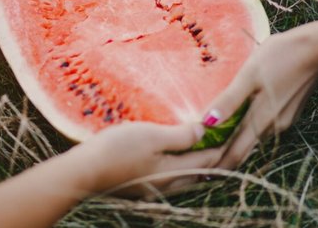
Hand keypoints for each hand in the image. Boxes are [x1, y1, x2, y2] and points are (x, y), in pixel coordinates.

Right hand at [73, 121, 218, 195]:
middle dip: (215, 157)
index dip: (224, 144)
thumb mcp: (151, 135)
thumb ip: (181, 135)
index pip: (210, 160)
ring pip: (185, 178)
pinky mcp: (140, 188)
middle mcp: (168, 186)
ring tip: (203, 147)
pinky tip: (173, 158)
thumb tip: (205, 131)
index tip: (235, 128)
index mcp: (175, 172)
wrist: (81, 173)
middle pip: (201, 173)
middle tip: (225, 139)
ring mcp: (153, 190)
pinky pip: (170, 179)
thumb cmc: (116, 150)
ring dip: (197, 164)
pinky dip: (180, 167)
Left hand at [202, 27, 317, 168]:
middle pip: (245, 149)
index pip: (235, 154)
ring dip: (236, 142)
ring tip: (215, 140)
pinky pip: (264, 127)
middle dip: (224, 156)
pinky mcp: (290, 112)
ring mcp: (284, 120)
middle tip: (202, 158)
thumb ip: (229, 100)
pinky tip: (239, 120)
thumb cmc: (281, 56)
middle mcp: (274, 127)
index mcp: (261, 120)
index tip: (199, 169)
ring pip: (255, 138)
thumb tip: (206, 123)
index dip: (217, 164)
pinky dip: (249, 129)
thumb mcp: (249, 75)